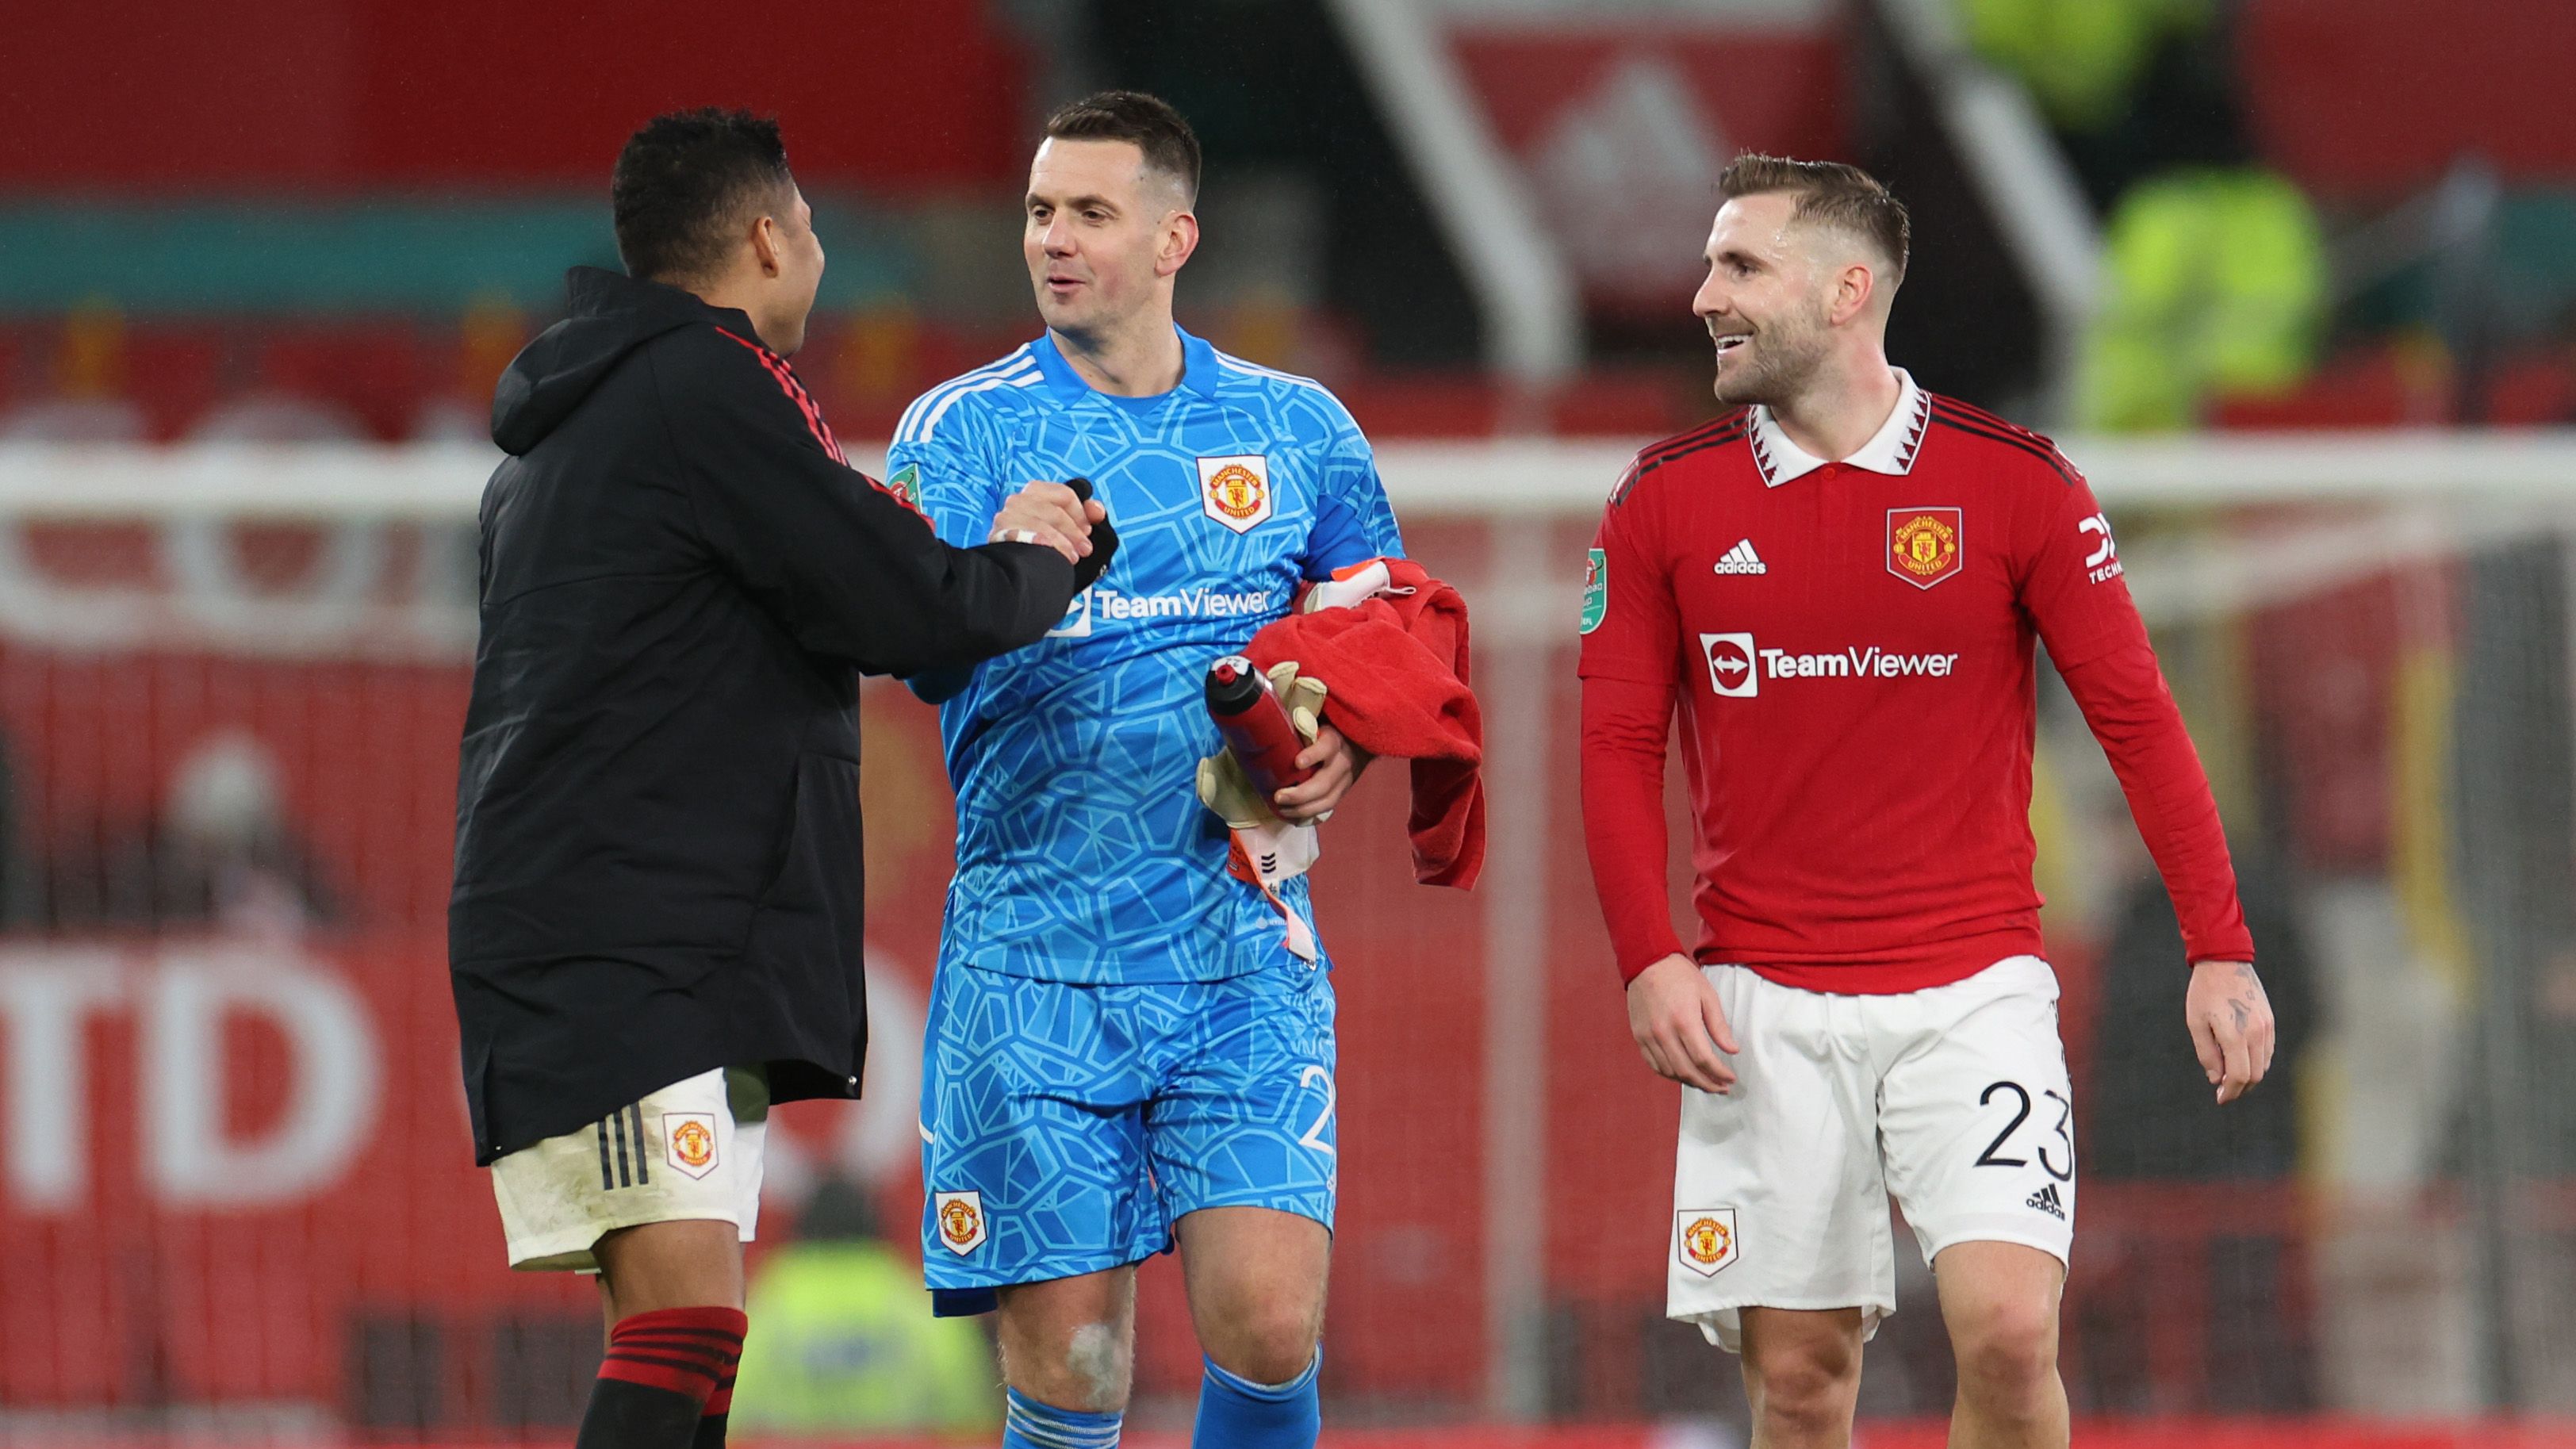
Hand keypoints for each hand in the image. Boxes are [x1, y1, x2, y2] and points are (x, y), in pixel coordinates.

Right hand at [989, 482, 1103, 565]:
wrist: (1013, 577)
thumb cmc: (1043, 550)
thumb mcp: (1067, 531)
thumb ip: (1083, 516)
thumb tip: (1097, 510)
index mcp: (1035, 493)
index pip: (1064, 494)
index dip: (1082, 512)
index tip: (1088, 529)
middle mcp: (1018, 501)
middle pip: (1056, 509)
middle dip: (1074, 530)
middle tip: (1085, 549)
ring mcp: (1008, 516)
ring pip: (1045, 523)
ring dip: (1064, 542)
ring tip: (1073, 558)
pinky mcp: (1002, 532)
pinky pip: (1033, 536)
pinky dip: (1051, 547)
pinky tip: (1059, 558)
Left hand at [1271, 724, 1367, 820]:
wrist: (1354, 744)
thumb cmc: (1323, 733)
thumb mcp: (1316, 724)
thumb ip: (1299, 728)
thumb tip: (1269, 726)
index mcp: (1334, 741)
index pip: (1327, 747)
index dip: (1313, 755)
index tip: (1297, 762)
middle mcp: (1342, 763)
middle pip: (1325, 783)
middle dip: (1301, 794)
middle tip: (1278, 797)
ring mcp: (1345, 782)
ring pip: (1327, 801)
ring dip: (1303, 809)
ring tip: (1282, 809)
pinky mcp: (1342, 794)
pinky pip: (1327, 810)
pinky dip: (1310, 817)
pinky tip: (1293, 819)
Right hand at [1626, 954, 1737, 1093]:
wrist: (1647, 962)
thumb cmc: (1680, 976)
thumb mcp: (1707, 995)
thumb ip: (1719, 1025)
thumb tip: (1732, 1050)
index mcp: (1684, 1020)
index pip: (1703, 1059)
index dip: (1719, 1074)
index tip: (1730, 1079)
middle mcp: (1664, 1032)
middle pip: (1687, 1071)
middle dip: (1707, 1084)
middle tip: (1721, 1088)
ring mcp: (1648, 1036)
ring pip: (1670, 1071)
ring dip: (1690, 1082)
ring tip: (1705, 1083)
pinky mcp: (1639, 1037)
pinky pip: (1654, 1065)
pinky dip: (1670, 1074)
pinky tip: (1683, 1075)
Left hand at [2185, 960, 2274, 1104]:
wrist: (2224, 962)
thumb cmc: (2204, 992)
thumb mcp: (2196, 1023)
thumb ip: (2207, 1054)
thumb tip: (2216, 1079)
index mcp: (2235, 1035)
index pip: (2239, 1076)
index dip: (2230, 1092)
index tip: (2220, 1098)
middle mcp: (2256, 1033)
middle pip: (2255, 1075)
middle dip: (2240, 1087)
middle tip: (2225, 1091)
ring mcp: (2266, 1027)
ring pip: (2264, 1064)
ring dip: (2249, 1075)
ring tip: (2231, 1076)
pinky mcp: (2270, 1020)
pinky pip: (2268, 1050)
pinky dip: (2257, 1061)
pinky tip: (2242, 1060)